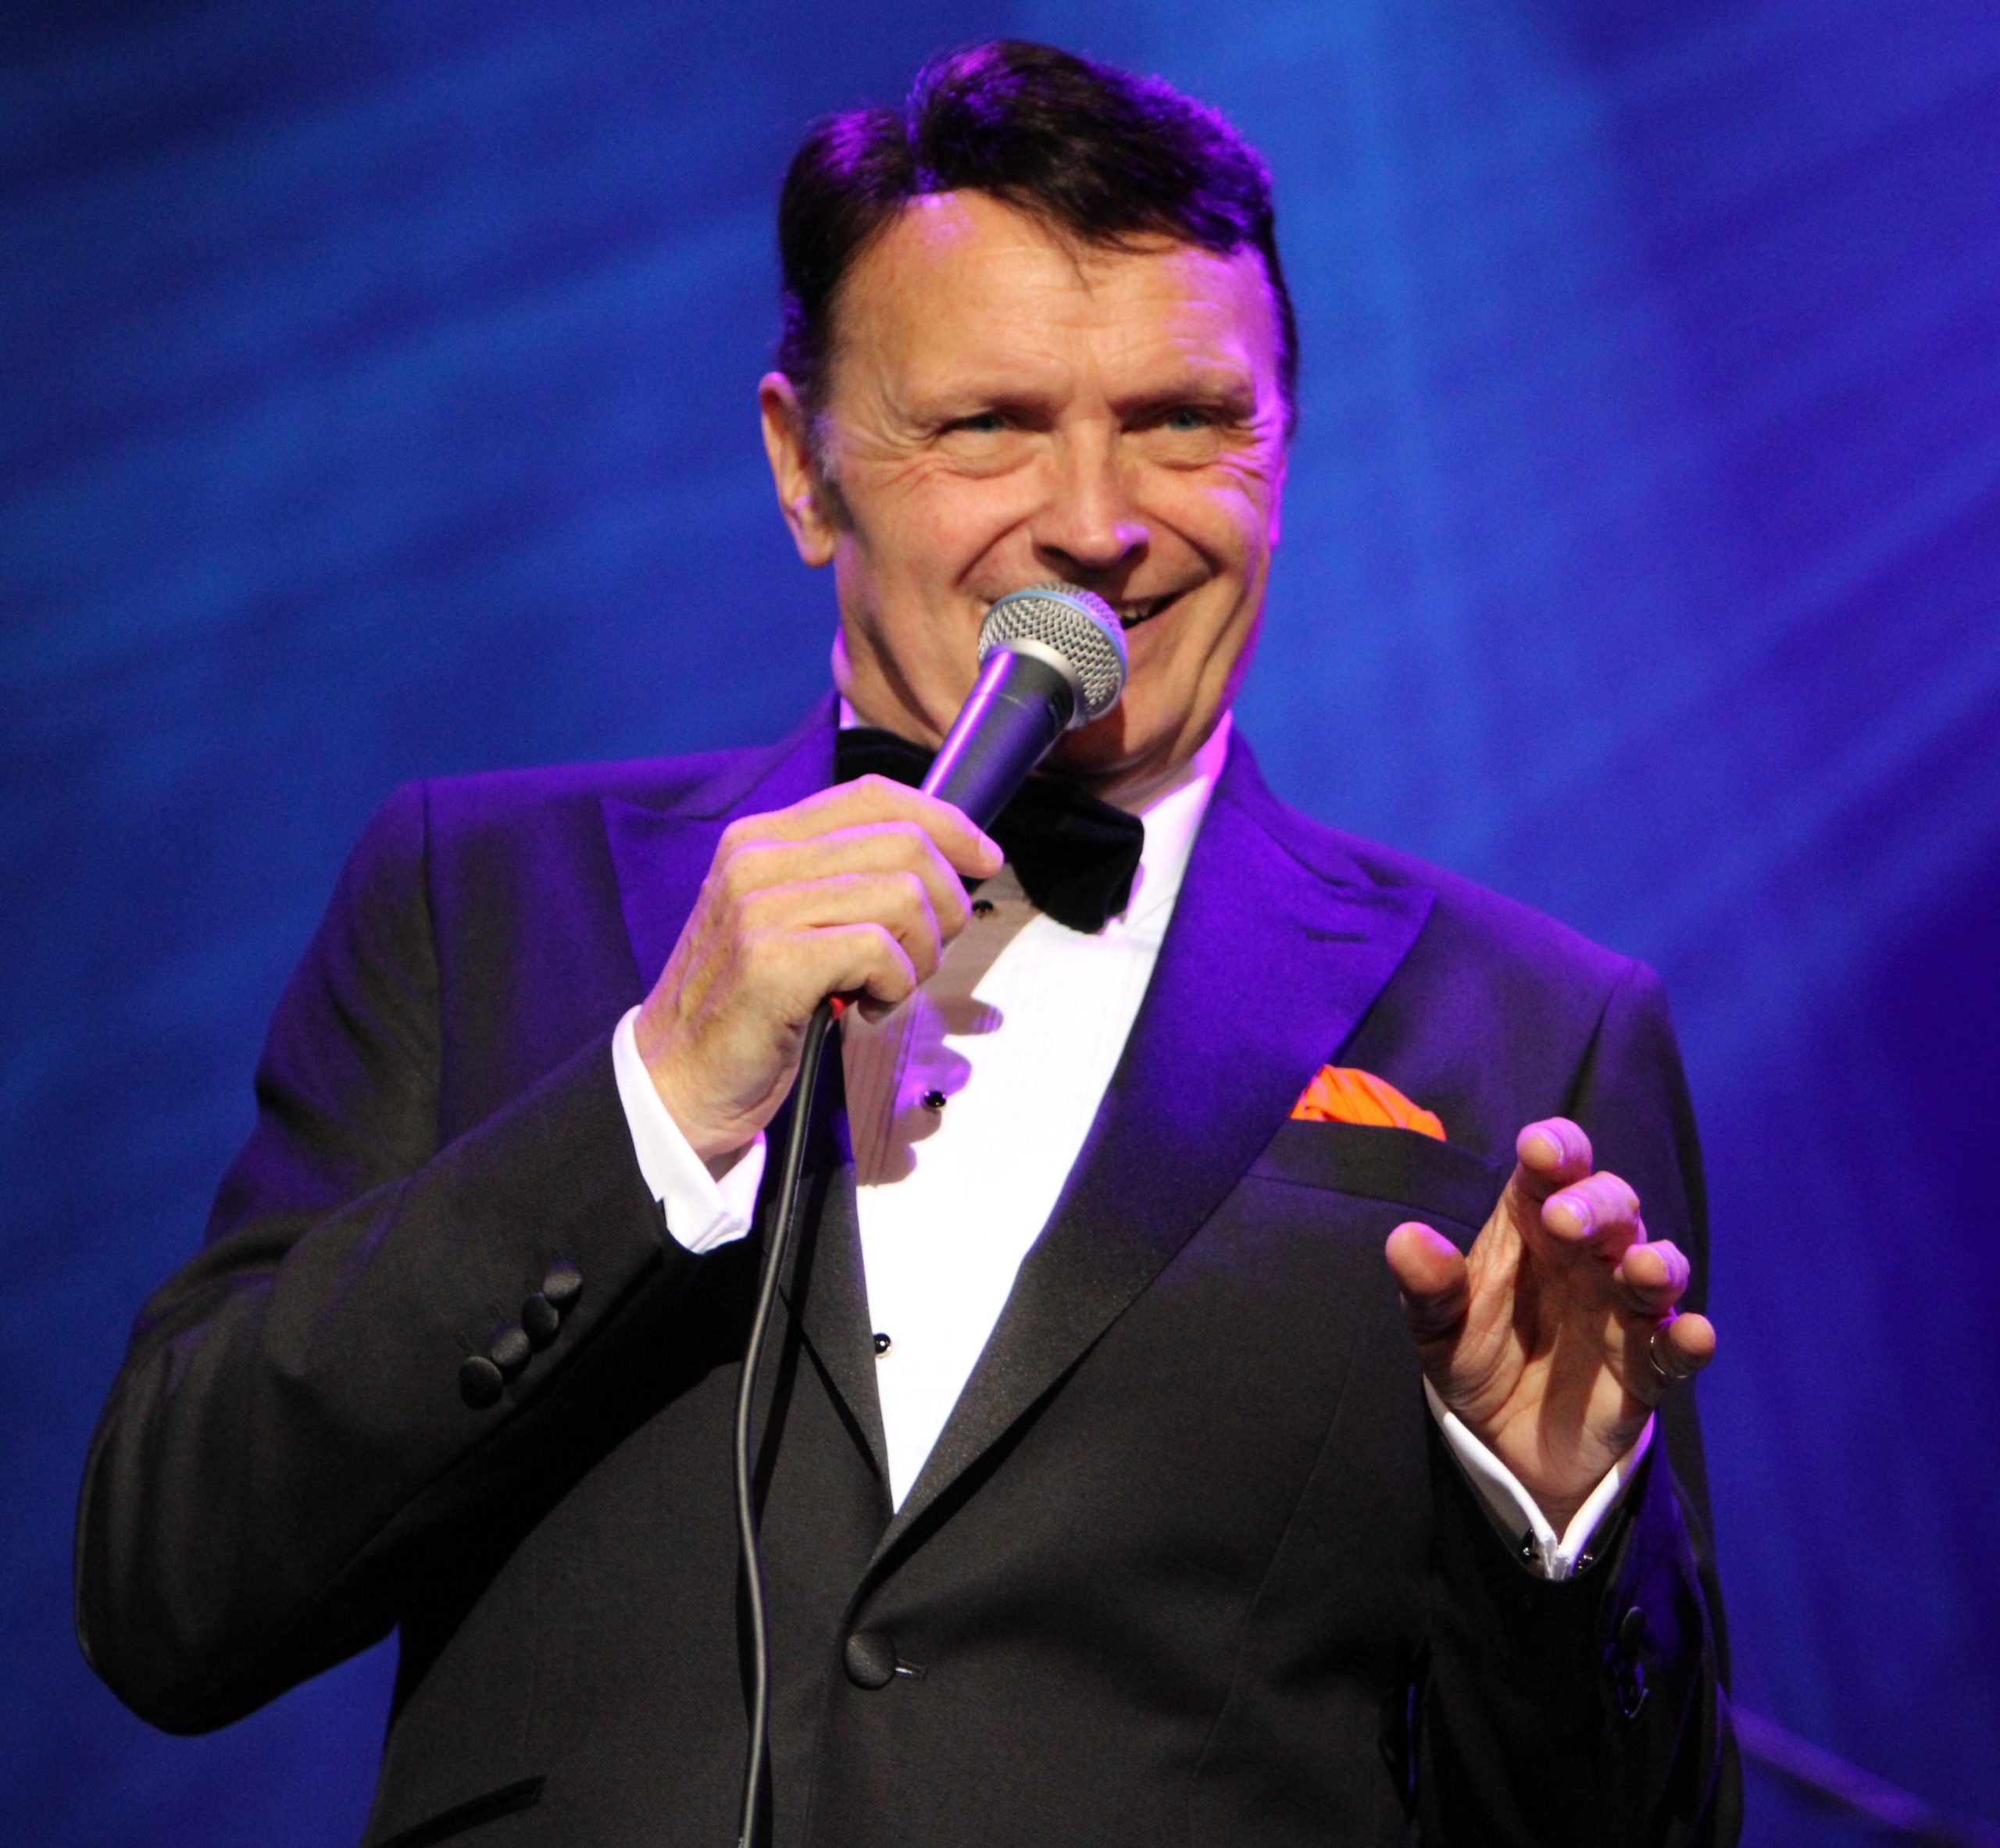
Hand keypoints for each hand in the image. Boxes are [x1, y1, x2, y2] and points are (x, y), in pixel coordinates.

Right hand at [634, 775, 1001, 1164]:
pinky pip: (880, 949)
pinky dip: (896, 985)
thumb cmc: (748, 1010)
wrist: (676, 1083)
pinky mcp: (772, 959)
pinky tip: (866, 1009)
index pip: (874, 795)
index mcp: (763, 840)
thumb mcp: (791, 924)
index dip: (945, 819)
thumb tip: (942, 864)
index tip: (983, 857)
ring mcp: (760, 906)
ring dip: (921, 953)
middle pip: (904, 842)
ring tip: (888, 988)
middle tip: (924, 955)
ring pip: (903, 894)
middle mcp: (757, 860)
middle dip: (945, 904)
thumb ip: (845, 883)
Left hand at [1383, 1118, 1715, 1531]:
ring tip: (1641, 1269)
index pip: (1551, 1173)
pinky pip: (1678, 1348)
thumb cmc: (1476, 1354)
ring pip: (1656, 1268)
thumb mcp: (1438, 1327)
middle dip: (1593, 1206)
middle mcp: (1587, 1256)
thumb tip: (1405, 1240)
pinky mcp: (1650, 1365)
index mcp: (1533, 1226)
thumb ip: (1428, 1286)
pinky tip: (1693, 1335)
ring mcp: (1624, 1308)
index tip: (1539, 1148)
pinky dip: (1690, 1340)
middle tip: (1564, 1221)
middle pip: (1610, 1207)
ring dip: (1655, 1264)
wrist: (1505, 1439)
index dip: (1555, 1151)